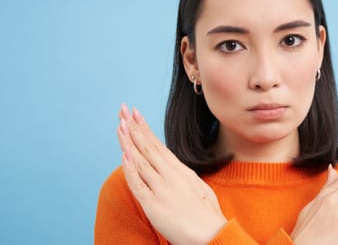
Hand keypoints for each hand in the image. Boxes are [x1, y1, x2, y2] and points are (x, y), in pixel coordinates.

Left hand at [117, 103, 226, 244]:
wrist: (213, 235)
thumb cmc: (207, 215)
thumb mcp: (198, 188)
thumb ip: (184, 177)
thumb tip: (176, 169)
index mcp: (181, 171)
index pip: (158, 146)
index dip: (145, 129)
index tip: (136, 115)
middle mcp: (170, 176)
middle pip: (148, 147)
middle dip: (134, 127)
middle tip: (123, 110)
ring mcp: (162, 189)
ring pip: (141, 161)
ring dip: (129, 141)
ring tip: (120, 124)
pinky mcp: (154, 205)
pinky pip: (138, 184)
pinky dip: (130, 167)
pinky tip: (124, 153)